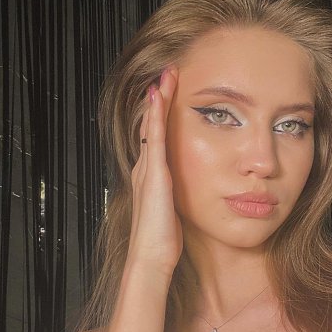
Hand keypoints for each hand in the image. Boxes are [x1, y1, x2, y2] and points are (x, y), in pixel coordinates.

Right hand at [127, 67, 182, 275]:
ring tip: (165, 76)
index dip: (161, 115)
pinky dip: (156, 116)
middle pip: (151, 125)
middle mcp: (145, 168)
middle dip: (159, 100)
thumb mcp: (170, 212)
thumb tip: (186, 189)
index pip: (156, 137)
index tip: (170, 95)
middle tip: (167, 75)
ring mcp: (147, 170)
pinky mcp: (153, 174)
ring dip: (158, 100)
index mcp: (151, 177)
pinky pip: (154, 137)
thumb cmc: (162, 239)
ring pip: (151, 126)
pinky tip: (159, 97)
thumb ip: (174, 197)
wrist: (151, 256)